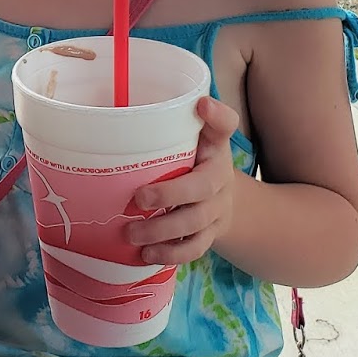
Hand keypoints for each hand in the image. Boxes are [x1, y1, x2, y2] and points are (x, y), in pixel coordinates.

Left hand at [126, 97, 238, 264]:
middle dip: (170, 195)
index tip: (202, 105)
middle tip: (137, 199)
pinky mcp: (209, 236)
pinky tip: (145, 255)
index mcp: (215, 150)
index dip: (217, 117)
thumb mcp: (196, 139)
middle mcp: (220, 180)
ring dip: (162, 232)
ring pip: (195, 225)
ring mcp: (216, 212)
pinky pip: (194, 249)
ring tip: (131, 234)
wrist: (226, 202)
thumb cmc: (198, 164)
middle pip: (202, 188)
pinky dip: (170, 254)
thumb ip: (179, 122)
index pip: (224, 127)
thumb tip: (169, 101)